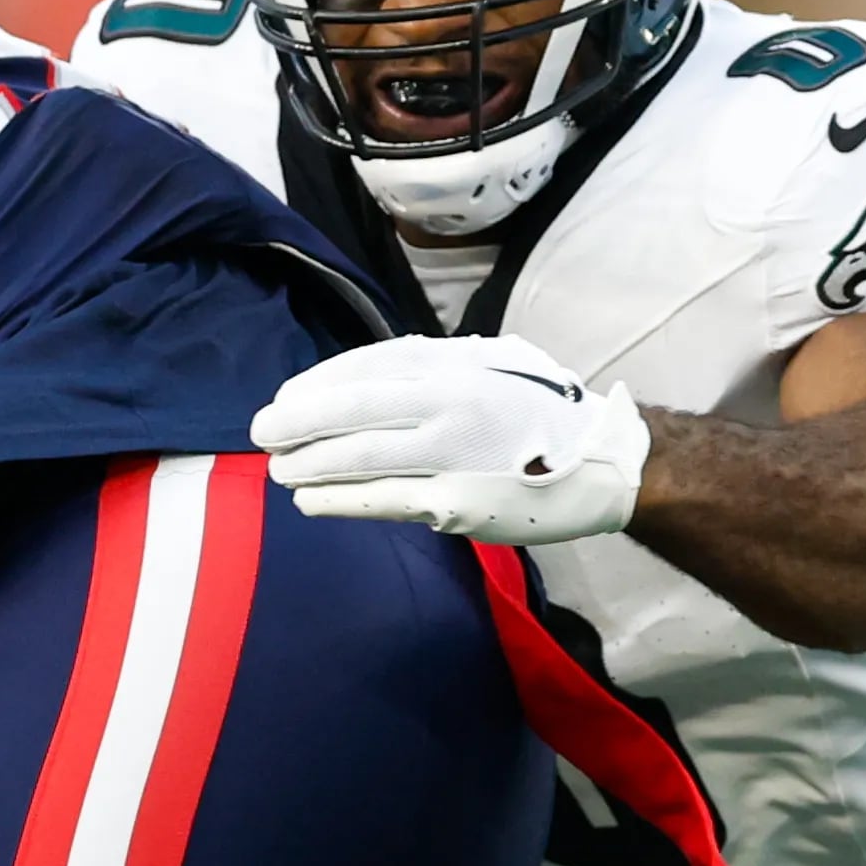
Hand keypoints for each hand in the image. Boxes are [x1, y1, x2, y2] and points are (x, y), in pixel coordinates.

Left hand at [253, 333, 649, 544]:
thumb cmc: (543, 407)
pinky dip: (339, 500)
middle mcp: (446, 404)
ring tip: (279, 471)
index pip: (363, 369)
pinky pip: (384, 500)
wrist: (605, 461)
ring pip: (359, 459)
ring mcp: (450, 456)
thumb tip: (370, 372)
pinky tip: (310, 500)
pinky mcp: (457, 504)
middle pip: (349, 412)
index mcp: (452, 364)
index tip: (284, 397)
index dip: (315, 386)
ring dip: (309, 465)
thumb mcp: (493, 361)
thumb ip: (436, 362)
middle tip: (260, 433)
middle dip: (296, 424)